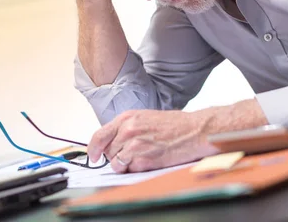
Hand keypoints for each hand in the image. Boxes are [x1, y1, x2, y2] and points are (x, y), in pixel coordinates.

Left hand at [87, 99, 268, 172]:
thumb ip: (127, 127)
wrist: (194, 130)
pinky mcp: (143, 159)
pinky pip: (129, 170)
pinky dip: (136, 168)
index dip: (93, 148)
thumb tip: (113, 141)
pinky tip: (149, 160)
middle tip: (132, 153)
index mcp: (127, 118)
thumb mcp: (146, 117)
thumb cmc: (175, 124)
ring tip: (142, 156)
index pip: (99, 135)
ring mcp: (134, 145)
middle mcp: (128, 130)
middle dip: (116, 155)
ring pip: (116, 163)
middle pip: (108, 151)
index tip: (93, 156)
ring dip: (126, 163)